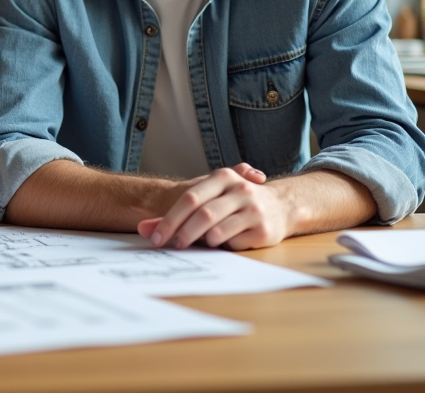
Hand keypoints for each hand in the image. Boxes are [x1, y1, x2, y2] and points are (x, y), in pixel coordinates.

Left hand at [137, 163, 289, 250]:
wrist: (281, 206)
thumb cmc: (235, 203)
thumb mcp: (210, 199)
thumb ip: (176, 214)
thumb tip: (143, 229)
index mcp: (223, 177)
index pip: (190, 199)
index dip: (170, 220)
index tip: (155, 238)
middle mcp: (240, 190)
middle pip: (202, 214)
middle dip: (182, 233)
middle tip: (170, 246)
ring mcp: (254, 209)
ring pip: (217, 231)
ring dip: (203, 241)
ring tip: (199, 242)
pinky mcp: (263, 230)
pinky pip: (234, 244)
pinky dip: (224, 247)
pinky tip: (225, 242)